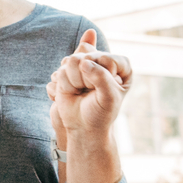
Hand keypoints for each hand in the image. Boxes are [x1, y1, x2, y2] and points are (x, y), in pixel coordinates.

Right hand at [47, 28, 131, 143]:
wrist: (82, 126)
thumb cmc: (100, 114)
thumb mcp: (108, 98)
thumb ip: (101, 78)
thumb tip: (84, 62)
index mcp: (120, 66)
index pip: (107, 59)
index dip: (103, 76)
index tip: (103, 91)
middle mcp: (102, 61)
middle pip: (88, 57)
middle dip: (87, 79)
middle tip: (90, 92)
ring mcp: (85, 64)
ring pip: (72, 60)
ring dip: (75, 81)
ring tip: (80, 91)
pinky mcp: (68, 70)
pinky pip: (61, 70)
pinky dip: (65, 84)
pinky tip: (72, 92)